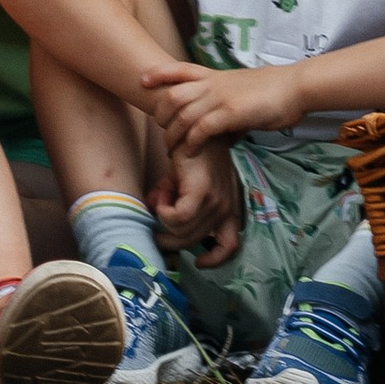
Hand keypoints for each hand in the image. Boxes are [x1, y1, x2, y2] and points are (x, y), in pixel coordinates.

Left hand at [140, 54, 305, 154]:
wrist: (292, 87)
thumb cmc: (269, 91)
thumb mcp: (240, 90)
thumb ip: (224, 102)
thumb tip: (218, 126)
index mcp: (214, 75)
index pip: (179, 68)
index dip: (159, 74)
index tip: (143, 81)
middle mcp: (213, 83)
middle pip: (173, 94)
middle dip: (161, 114)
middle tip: (161, 131)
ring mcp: (221, 97)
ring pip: (183, 114)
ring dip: (173, 134)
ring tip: (171, 149)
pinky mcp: (231, 113)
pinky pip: (202, 128)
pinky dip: (192, 142)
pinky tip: (191, 152)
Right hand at [149, 135, 239, 268]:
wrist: (190, 121)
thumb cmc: (188, 150)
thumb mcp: (184, 182)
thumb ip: (174, 202)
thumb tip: (153, 215)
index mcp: (229, 204)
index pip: (231, 244)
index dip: (216, 259)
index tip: (198, 262)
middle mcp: (227, 205)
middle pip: (195, 240)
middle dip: (171, 240)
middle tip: (154, 233)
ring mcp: (216, 199)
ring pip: (184, 230)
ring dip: (164, 219)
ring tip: (158, 198)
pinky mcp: (202, 191)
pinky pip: (179, 217)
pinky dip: (164, 212)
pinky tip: (160, 196)